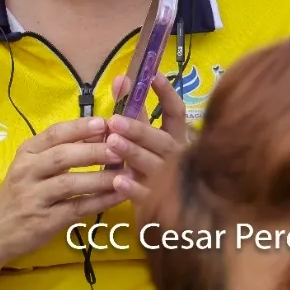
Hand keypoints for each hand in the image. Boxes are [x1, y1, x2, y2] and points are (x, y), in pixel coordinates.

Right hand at [0, 116, 127, 263]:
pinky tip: (119, 197)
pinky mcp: (45, 220)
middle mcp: (27, 171)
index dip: (80, 127)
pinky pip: (77, 208)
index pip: (53, 134)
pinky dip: (100, 201)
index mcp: (26, 153)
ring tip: (126, 174)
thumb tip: (97, 135)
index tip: (104, 123)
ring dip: (100, 178)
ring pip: (70, 183)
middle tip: (120, 149)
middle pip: (62, 156)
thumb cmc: (19, 193)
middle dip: (94, 151)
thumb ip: (58, 151)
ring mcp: (35, 196)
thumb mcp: (31, 166)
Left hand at [105, 72, 186, 202]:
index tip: (152, 74)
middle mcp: (177, 158)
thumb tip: (120, 79)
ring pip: (154, 166)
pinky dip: (133, 189)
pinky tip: (117, 180)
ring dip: (133, 153)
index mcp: (176, 138)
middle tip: (114, 122)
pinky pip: (147, 196)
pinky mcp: (159, 206)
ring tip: (112, 142)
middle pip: (162, 141)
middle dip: (139, 130)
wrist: (166, 215)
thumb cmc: (150, 165)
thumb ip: (133, 111)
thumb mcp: (144, 137)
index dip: (166, 93)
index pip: (177, 113)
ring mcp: (170, 182)